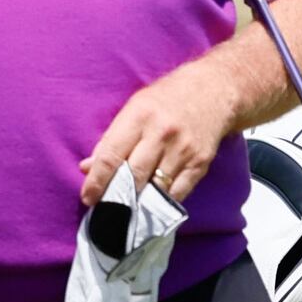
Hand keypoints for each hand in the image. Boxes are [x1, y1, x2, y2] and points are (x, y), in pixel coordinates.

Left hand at [82, 64, 238, 206]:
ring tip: (126, 210)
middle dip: (116, 196)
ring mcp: (183, 150)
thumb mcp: (134, 108)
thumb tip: (87, 167)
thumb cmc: (166, 100)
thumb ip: (111, 139)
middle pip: (133, 176)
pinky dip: (162, 201)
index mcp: (139, 116)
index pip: (111, 156)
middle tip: (106, 208)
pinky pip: (177, 193)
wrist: (214, 91)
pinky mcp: (200, 163)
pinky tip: (152, 203)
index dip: (96, 181)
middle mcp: (161, 133)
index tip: (88, 198)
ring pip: (155, 188)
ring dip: (139, 202)